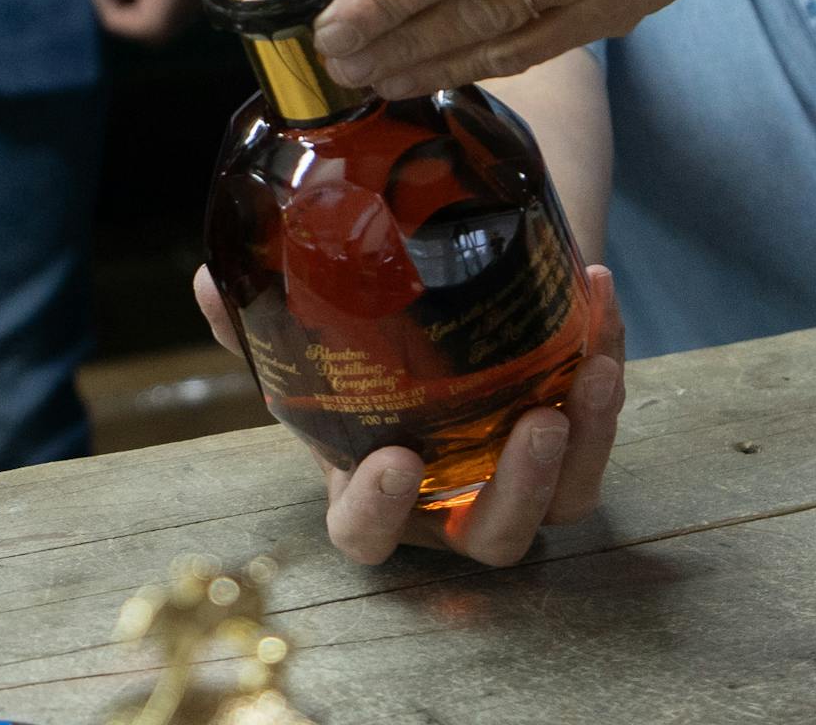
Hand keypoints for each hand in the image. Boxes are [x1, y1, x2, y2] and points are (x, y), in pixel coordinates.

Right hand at [194, 262, 626, 566]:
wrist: (441, 317)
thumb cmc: (366, 354)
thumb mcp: (312, 340)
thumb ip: (258, 321)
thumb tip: (209, 278)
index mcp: (379, 489)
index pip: (368, 534)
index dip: (380, 513)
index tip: (395, 460)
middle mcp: (455, 504)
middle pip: (497, 537)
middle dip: (521, 488)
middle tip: (535, 422)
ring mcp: (522, 483)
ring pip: (567, 498)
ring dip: (588, 438)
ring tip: (591, 367)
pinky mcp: (575, 448)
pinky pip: (603, 430)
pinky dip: (606, 364)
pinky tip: (601, 296)